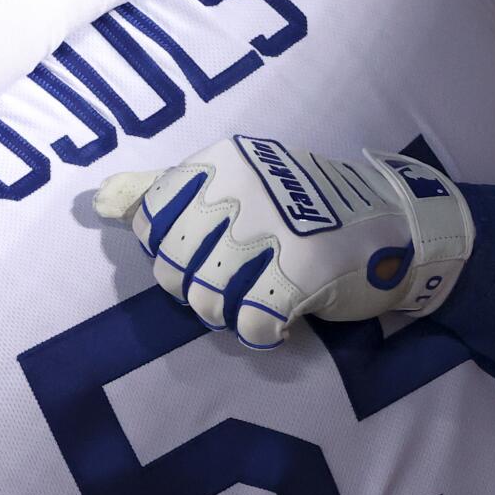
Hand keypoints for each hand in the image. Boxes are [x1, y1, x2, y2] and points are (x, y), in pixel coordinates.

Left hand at [93, 135, 473, 348]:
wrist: (397, 222)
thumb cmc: (307, 205)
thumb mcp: (233, 178)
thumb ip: (161, 187)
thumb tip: (97, 200)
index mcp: (221, 163)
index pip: (152, 223)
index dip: (173, 251)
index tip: (210, 248)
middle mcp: (241, 190)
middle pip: (175, 270)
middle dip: (202, 288)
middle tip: (242, 278)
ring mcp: (272, 231)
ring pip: (208, 302)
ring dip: (235, 311)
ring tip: (264, 295)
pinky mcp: (301, 273)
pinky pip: (252, 325)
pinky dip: (268, 331)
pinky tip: (288, 314)